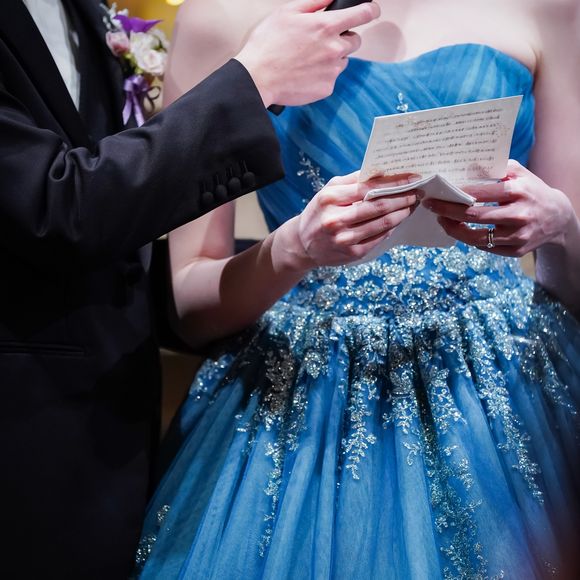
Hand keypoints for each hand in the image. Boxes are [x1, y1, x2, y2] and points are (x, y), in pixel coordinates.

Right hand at [235, 0, 379, 106]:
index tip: (371, 10)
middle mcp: (334, 49)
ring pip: (342, 61)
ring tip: (308, 60)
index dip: (370, 10)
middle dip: (344, 39)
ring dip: (332, 58)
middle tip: (322, 42)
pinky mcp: (326, 88)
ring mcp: (331, 71)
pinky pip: (331, 78)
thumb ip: (315, 3)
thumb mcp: (287, 12)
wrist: (258, 78)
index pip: (363, 14)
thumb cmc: (267, 45)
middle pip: (355, 41)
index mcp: (326, 26)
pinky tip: (305, 73)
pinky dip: (322, 75)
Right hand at [277, 171, 417, 270]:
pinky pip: (379, 238)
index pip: (369, 188)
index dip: (394, 183)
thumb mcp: (328, 191)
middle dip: (402, 198)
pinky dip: (391, 228)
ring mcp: (344, 239)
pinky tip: (397, 220)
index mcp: (330, 199)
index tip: (412, 178)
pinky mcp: (352, 253)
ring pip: (382, 224)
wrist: (302, 244)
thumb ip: (352, 180)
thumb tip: (382, 171)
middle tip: (417, 192)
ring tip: (410, 205)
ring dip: (401, 213)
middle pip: (379, 206)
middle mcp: (336, 220)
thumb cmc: (319, 212)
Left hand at [424, 160, 576, 257]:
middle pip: (473, 217)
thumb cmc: (532, 191)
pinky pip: (486, 248)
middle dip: (447, 212)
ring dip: (454, 230)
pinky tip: (461, 230)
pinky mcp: (516, 251)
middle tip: (431, 208)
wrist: (558, 217)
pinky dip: (470, 240)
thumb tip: (466, 168)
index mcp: (518, 191)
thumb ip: (496, 169)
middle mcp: (519, 215)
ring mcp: (518, 236)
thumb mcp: (520, 174)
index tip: (436, 194)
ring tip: (443, 221)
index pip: (478, 194)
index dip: (454, 195)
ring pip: (476, 238)